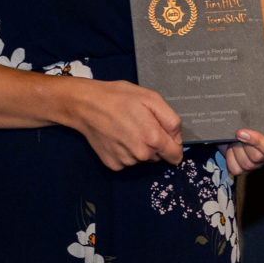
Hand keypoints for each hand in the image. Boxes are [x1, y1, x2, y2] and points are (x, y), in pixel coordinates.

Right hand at [69, 80, 183, 169]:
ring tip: (127, 128)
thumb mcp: (151, 98)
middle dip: (155, 144)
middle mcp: (141, 155)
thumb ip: (171, 120)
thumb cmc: (118, 97)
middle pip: (159, 157)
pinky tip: (117, 136)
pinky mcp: (113, 165)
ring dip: (140, 147)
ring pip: (143, 159)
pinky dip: (126, 151)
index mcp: (153, 138)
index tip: (166, 137)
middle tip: (141, 124)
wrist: (85, 105)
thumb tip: (178, 139)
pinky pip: (128, 161)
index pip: (176, 156)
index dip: (174, 146)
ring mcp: (126, 162)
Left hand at [221, 90, 263, 175]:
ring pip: (246, 164)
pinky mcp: (243, 165)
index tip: (242, 131)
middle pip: (257, 158)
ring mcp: (256, 161)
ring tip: (233, 136)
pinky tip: (230, 146)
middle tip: (236, 131)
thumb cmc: (258, 103)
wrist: (239, 107)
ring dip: (236, 149)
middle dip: (243, 144)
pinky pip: (236, 169)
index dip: (259, 143)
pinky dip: (229, 158)